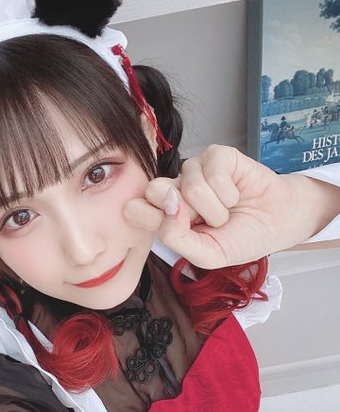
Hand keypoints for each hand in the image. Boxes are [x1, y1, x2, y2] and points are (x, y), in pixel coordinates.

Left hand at [124, 145, 339, 267]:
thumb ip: (176, 237)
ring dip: (214, 209)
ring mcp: (193, 171)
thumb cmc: (240, 238)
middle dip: (185, 213)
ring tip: (225, 213)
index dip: (153, 220)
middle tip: (204, 221)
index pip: (134, 209)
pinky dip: (228, 192)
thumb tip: (168, 204)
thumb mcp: (206, 255)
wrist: (276, 224)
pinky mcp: (215, 156)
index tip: (180, 230)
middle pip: (153, 190)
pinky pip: (212, 172)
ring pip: (188, 186)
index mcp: (163, 215)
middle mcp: (174, 190)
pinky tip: (235, 196)